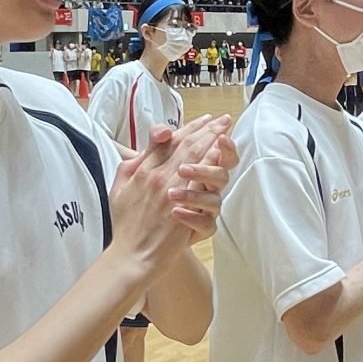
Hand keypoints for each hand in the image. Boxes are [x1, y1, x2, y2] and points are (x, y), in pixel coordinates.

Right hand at [110, 117, 229, 274]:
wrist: (130, 256)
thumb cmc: (125, 226)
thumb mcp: (118, 190)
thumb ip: (129, 167)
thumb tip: (140, 153)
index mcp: (141, 171)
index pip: (166, 142)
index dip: (186, 129)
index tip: (203, 121)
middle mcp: (155, 177)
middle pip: (184, 145)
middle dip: (205, 129)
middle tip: (222, 119)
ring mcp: (169, 192)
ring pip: (193, 157)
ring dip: (211, 140)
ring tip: (225, 129)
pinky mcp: (180, 208)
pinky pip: (199, 181)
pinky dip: (210, 164)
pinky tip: (221, 154)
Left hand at [155, 115, 235, 245]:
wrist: (142, 236)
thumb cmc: (145, 199)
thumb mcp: (142, 169)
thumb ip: (155, 146)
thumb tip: (164, 130)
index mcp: (196, 169)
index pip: (211, 150)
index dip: (213, 135)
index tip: (213, 124)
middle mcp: (204, 188)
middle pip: (220, 173)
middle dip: (209, 165)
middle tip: (188, 165)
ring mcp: (205, 210)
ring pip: (215, 200)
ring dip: (194, 195)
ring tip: (172, 194)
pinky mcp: (201, 230)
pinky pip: (206, 225)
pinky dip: (192, 218)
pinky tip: (176, 213)